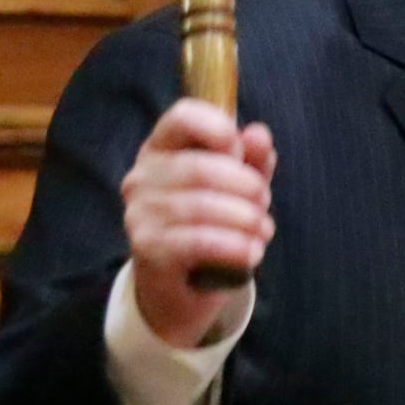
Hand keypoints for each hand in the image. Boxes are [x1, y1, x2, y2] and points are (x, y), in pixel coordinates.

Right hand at [121, 99, 276, 347]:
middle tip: (265, 202)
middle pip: (199, 167)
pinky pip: (197, 241)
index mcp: (161, 149)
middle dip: (245, 185)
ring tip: (264, 230)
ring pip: (201, 206)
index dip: (218, 128)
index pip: (182, 117)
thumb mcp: (237, 189)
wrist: (182, 288)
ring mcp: (139, 214)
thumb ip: (251, 161)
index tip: (241, 152)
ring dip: (245, 219)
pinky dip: (233, 246)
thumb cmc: (211, 225)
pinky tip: (253, 252)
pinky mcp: (147, 249)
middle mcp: (142, 177)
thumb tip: (259, 134)